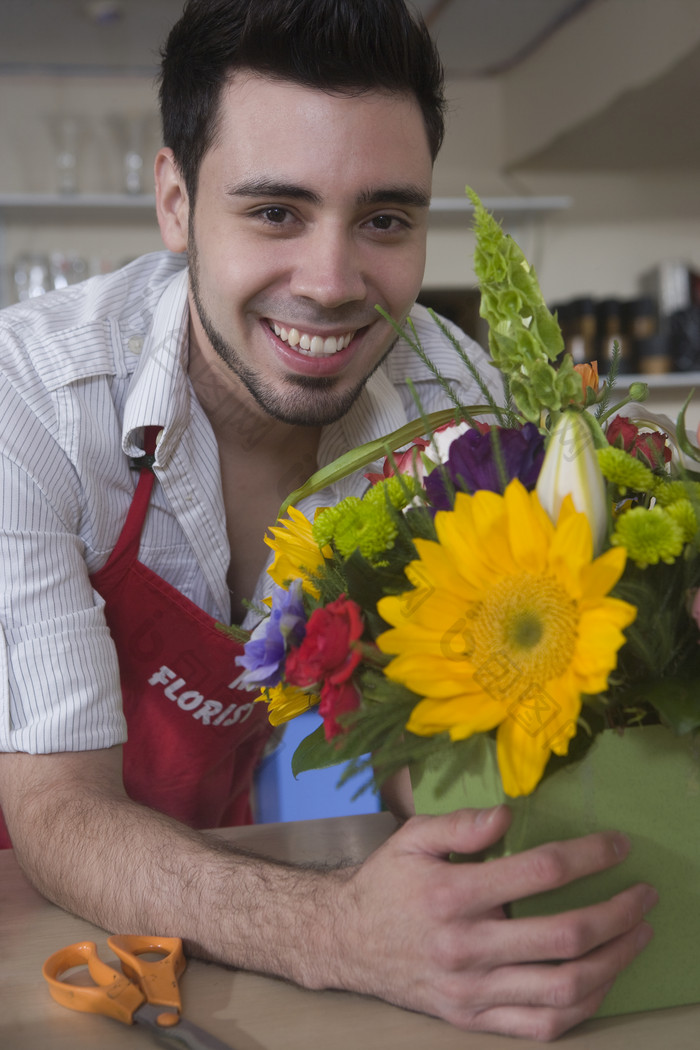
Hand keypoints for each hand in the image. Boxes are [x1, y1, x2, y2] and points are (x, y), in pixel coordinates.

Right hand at [333, 806, 656, 1040]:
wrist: (345, 941)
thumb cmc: (386, 883)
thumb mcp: (412, 839)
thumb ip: (460, 825)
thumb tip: (507, 815)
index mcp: (451, 895)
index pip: (539, 872)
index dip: (589, 856)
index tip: (618, 845)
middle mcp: (465, 947)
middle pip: (564, 935)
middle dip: (617, 913)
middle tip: (643, 894)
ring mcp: (471, 990)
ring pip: (562, 987)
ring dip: (613, 961)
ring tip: (637, 935)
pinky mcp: (471, 1019)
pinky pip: (540, 1025)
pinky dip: (582, 1007)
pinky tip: (601, 979)